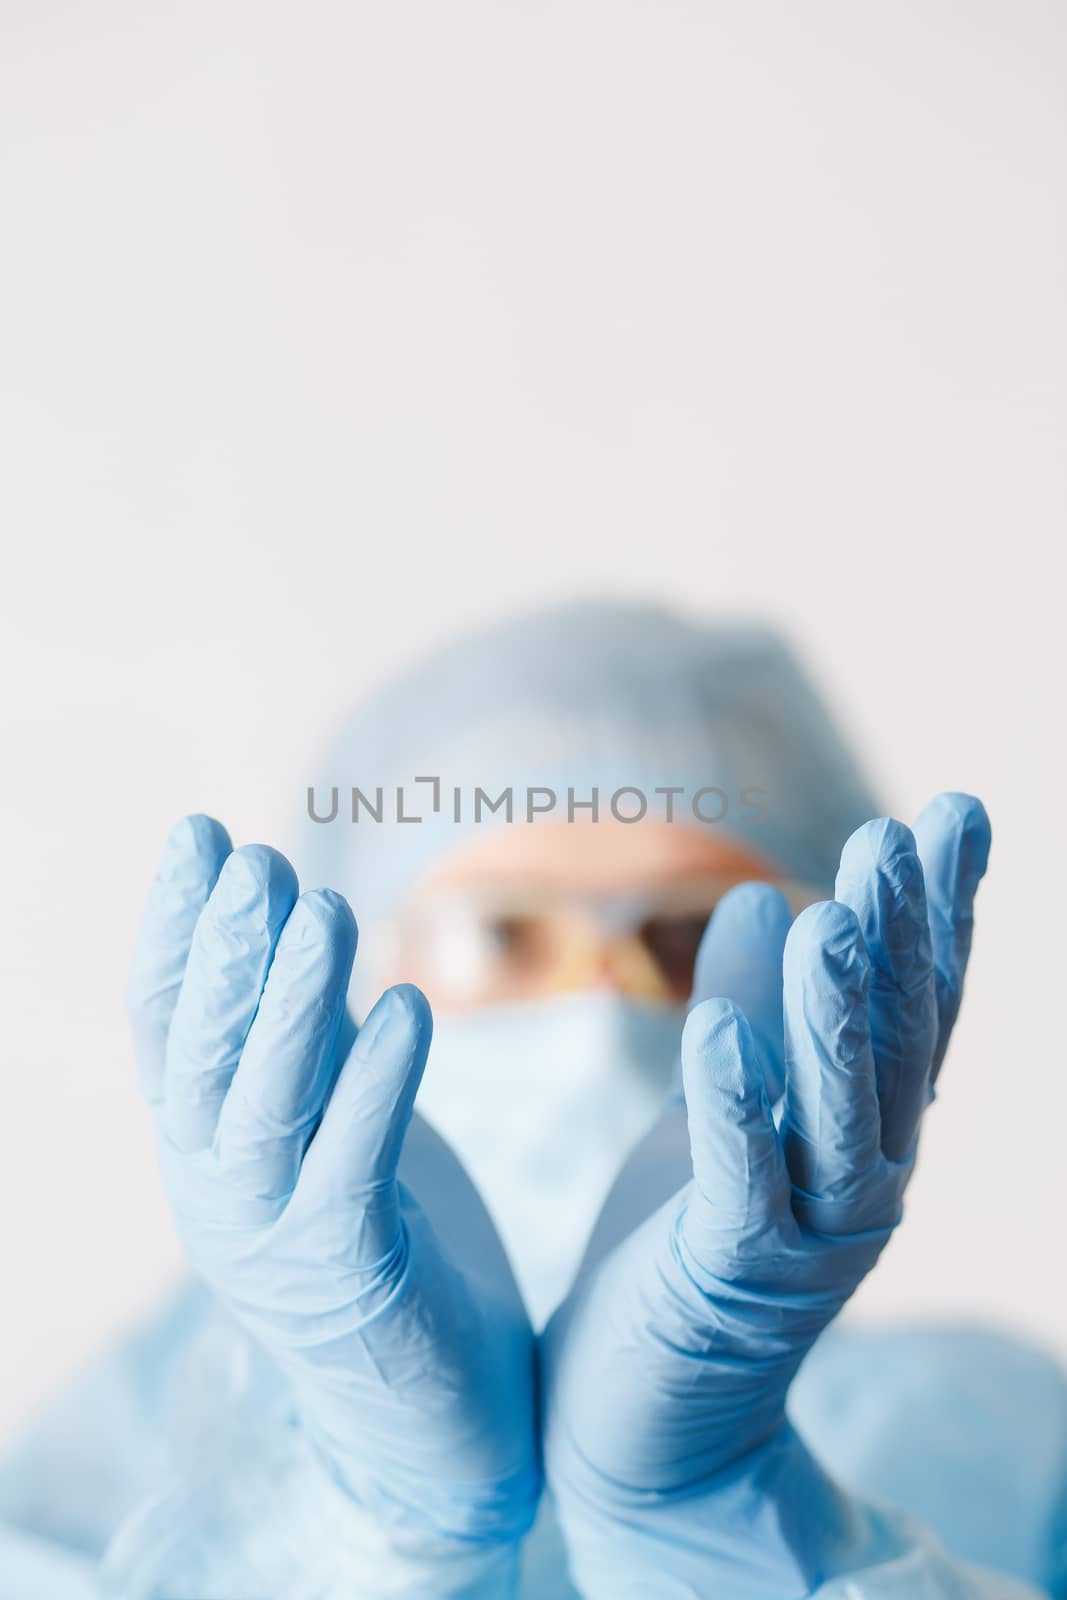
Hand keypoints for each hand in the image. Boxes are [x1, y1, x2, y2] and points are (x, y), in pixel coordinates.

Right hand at [127, 817, 540, 1554]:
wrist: (423, 1412)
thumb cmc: (374, 1243)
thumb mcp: (320, 1121)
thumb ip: (301, 1035)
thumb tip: (290, 914)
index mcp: (200, 1148)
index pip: (164, 1026)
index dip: (173, 929)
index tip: (198, 835)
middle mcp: (214, 1190)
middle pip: (201, 1057)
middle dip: (223, 950)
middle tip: (253, 855)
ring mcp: (273, 1238)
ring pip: (265, 1106)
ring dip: (292, 1003)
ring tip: (328, 907)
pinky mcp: (350, 1274)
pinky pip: (356, 1165)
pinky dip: (376, 1084)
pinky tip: (407, 1008)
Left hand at [541, 794, 990, 1590]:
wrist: (646, 1421)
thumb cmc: (683, 1252)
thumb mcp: (718, 1111)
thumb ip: (749, 1012)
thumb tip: (760, 898)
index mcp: (857, 1131)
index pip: (912, 1008)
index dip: (937, 915)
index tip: (954, 816)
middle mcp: (857, 1178)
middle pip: (894, 1044)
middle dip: (902, 938)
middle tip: (904, 834)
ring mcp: (806, 1233)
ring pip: (838, 1108)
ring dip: (838, 1009)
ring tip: (836, 913)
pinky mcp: (731, 1275)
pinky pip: (742, 1182)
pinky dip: (736, 1104)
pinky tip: (722, 1028)